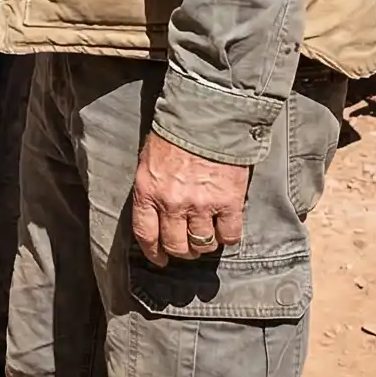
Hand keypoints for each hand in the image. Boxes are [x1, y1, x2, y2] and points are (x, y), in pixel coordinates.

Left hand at [130, 132, 249, 267]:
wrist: (206, 117)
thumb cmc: (174, 136)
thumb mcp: (149, 162)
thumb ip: (151, 190)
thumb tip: (156, 215)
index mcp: (147, 192)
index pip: (146, 235)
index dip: (154, 252)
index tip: (160, 259)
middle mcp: (172, 203)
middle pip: (176, 245)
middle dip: (182, 251)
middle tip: (188, 248)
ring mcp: (201, 205)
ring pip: (203, 244)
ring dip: (204, 245)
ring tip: (207, 238)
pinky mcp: (228, 202)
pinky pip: (229, 235)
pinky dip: (228, 237)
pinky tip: (226, 231)